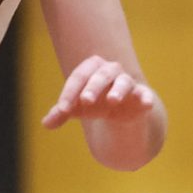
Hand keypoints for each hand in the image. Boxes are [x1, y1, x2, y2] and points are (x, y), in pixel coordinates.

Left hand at [41, 55, 159, 129]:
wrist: (121, 111)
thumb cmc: (94, 104)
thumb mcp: (77, 108)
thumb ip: (61, 113)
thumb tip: (46, 124)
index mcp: (91, 69)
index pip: (78, 77)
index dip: (69, 93)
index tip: (62, 110)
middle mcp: (111, 71)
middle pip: (100, 76)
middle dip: (92, 87)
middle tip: (85, 100)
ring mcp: (128, 82)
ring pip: (123, 82)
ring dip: (118, 90)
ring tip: (112, 101)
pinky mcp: (142, 95)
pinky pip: (145, 94)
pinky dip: (146, 98)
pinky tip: (147, 103)